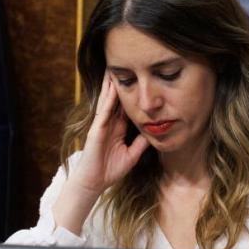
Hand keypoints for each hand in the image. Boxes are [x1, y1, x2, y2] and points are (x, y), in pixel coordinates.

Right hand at [69, 71, 149, 194]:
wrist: (94, 183)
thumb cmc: (110, 170)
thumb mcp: (132, 155)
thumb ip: (141, 143)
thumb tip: (154, 132)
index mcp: (117, 128)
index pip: (125, 106)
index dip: (131, 92)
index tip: (138, 78)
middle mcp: (109, 123)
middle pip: (115, 98)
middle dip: (119, 82)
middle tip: (124, 64)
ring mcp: (101, 125)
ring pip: (107, 101)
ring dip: (111, 85)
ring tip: (114, 68)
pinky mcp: (96, 130)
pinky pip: (104, 112)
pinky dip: (108, 100)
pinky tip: (113, 89)